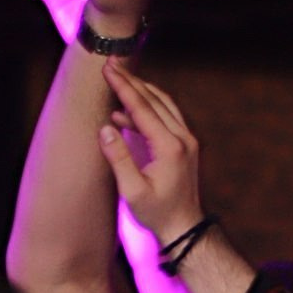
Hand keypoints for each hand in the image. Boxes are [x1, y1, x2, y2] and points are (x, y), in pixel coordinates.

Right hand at [96, 63, 203, 245]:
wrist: (184, 227)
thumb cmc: (156, 213)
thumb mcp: (132, 191)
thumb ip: (118, 159)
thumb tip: (105, 128)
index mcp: (170, 147)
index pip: (143, 108)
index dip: (124, 87)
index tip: (108, 69)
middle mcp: (183, 138)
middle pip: (155, 99)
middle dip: (131, 81)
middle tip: (110, 64)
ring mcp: (187, 140)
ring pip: (163, 104)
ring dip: (141, 90)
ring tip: (118, 79)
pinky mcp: (185, 145)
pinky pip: (166, 116)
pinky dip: (147, 108)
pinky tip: (125, 113)